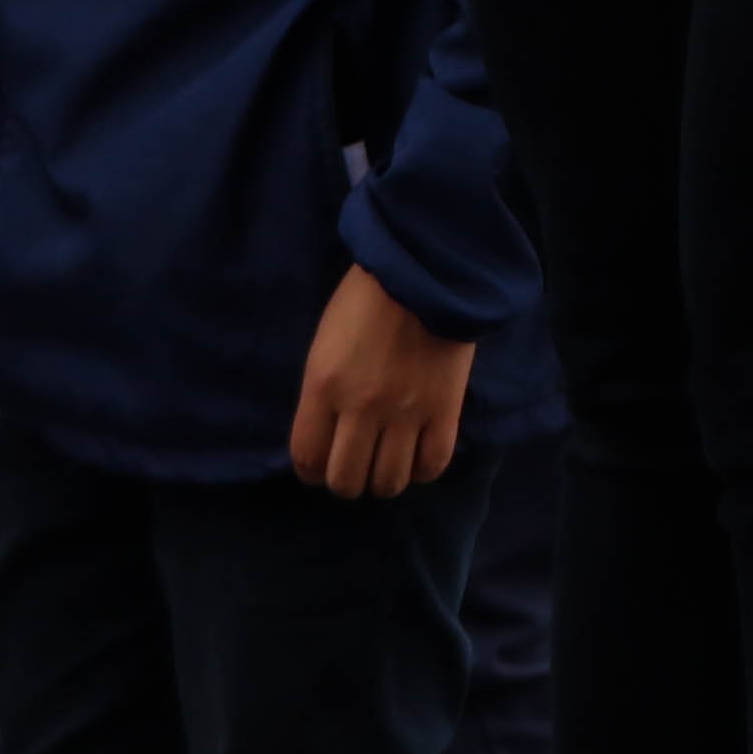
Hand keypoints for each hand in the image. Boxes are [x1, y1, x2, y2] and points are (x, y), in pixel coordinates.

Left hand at [287, 264, 476, 498]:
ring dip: (384, 480)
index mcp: (323, 387)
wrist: (425, 271)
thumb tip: (326, 435)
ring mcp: (406, 413)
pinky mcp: (445, 411)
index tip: (319, 468)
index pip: (307, 458)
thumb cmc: (365, 299)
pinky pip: (432, 465)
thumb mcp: (324, 344)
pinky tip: (417, 456)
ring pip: (389, 482)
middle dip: (346, 481)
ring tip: (387, 463)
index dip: (311, 472)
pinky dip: (422, 470)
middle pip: (346, 481)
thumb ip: (322, 393)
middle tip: (355, 465)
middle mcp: (361, 408)